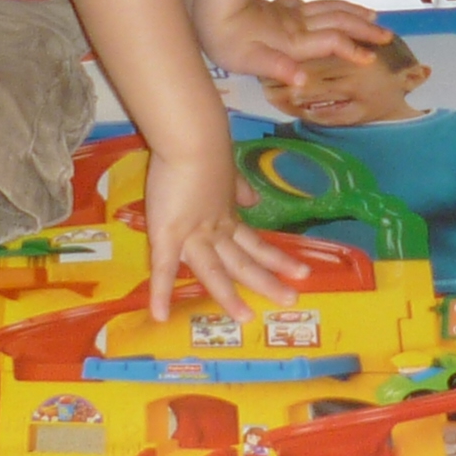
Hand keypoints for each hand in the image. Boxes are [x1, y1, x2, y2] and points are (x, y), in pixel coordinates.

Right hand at [140, 136, 306, 322]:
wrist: (192, 136)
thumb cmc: (205, 148)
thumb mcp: (226, 170)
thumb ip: (238, 189)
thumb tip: (254, 201)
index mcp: (226, 215)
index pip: (253, 243)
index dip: (274, 258)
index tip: (298, 271)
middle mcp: (214, 229)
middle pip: (244, 261)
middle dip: (268, 281)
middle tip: (293, 300)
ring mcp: (192, 234)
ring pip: (215, 271)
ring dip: (230, 297)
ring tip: (246, 319)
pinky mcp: (168, 234)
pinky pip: (163, 268)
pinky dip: (160, 292)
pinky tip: (158, 316)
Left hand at [202, 0, 395, 92]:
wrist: (210, 9)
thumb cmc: (227, 40)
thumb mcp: (248, 60)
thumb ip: (277, 67)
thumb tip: (303, 80)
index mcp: (294, 41)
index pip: (332, 43)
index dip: (353, 49)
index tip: (372, 58)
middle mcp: (298, 25)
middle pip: (339, 22)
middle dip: (365, 29)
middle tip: (388, 35)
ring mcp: (290, 14)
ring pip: (330, 9)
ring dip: (354, 12)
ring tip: (373, 16)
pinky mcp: (280, 8)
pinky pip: (314, 5)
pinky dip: (331, 6)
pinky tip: (331, 7)